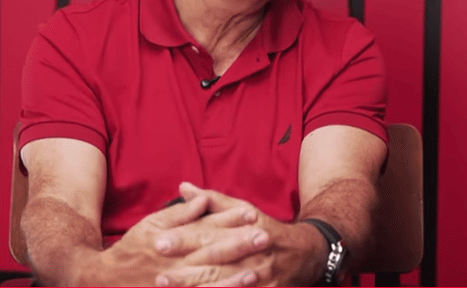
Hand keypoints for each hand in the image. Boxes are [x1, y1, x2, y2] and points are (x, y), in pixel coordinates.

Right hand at [80, 194, 269, 285]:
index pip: (205, 228)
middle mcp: (175, 264)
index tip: (252, 215)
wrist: (106, 281)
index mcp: (172, 241)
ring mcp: (176, 286)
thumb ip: (179, 213)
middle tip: (264, 238)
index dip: (229, 221)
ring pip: (208, 281)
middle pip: (211, 254)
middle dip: (238, 246)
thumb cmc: (132, 249)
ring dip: (232, 278)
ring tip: (256, 271)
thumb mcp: (151, 224)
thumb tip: (201, 199)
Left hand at [151, 183, 327, 286]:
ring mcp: (262, 277)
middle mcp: (254, 253)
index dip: (185, 239)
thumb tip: (183, 187)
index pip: (210, 234)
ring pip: (226, 285)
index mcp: (246, 228)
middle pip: (216, 263)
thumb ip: (212, 201)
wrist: (307, 253)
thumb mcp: (244, 210)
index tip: (160, 242)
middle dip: (186, 271)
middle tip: (159, 274)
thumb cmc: (267, 229)